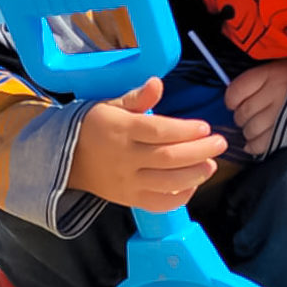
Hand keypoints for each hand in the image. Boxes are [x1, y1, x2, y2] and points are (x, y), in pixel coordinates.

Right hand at [69, 77, 227, 211]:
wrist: (66, 159)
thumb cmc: (93, 126)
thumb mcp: (110, 105)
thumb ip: (137, 97)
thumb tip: (157, 83)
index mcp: (120, 130)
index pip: (158, 131)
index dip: (184, 130)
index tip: (205, 127)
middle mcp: (124, 158)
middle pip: (168, 157)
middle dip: (199, 151)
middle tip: (220, 143)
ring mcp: (127, 182)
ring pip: (166, 182)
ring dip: (195, 174)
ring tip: (211, 164)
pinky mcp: (129, 199)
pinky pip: (158, 203)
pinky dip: (179, 197)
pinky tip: (193, 184)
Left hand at [224, 60, 286, 154]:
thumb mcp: (282, 68)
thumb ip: (259, 81)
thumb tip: (234, 100)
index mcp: (273, 73)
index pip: (237, 90)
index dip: (231, 100)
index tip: (234, 103)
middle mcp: (277, 92)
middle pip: (243, 112)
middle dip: (241, 118)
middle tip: (248, 117)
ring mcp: (283, 114)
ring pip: (251, 129)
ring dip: (249, 132)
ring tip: (256, 128)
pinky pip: (262, 144)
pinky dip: (254, 146)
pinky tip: (254, 144)